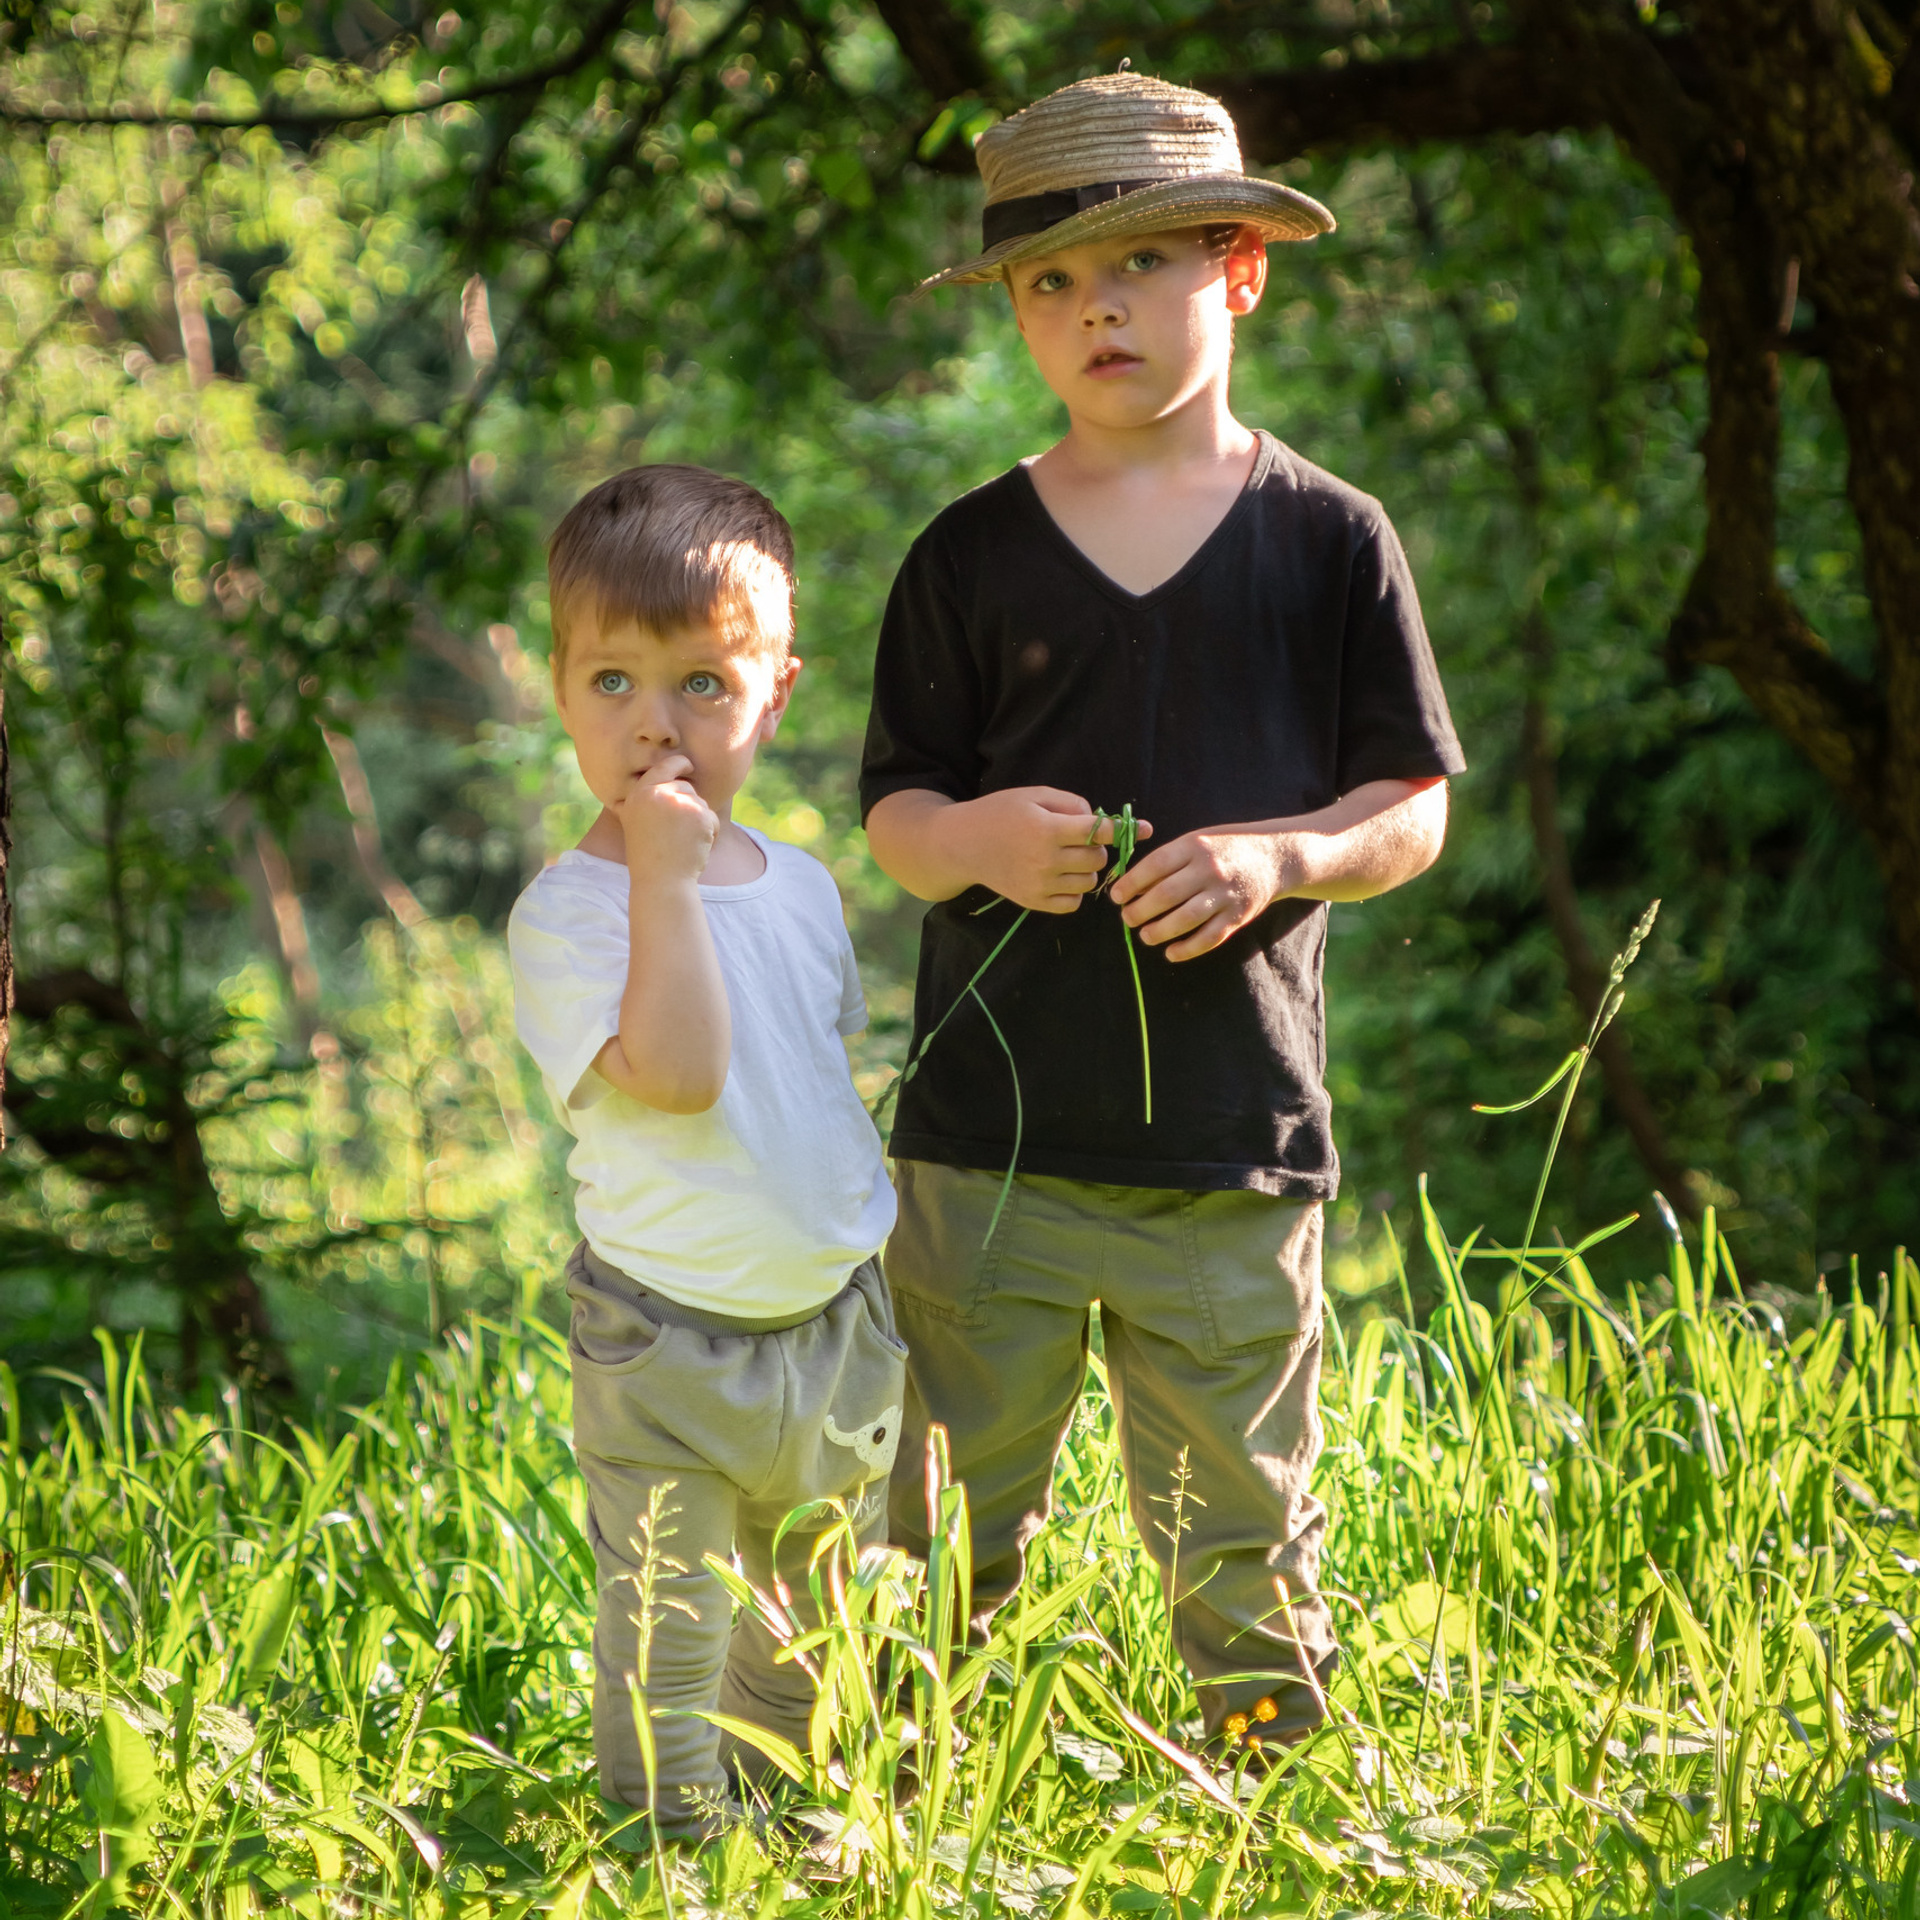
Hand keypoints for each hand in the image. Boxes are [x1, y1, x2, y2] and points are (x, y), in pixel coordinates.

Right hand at [615, 754, 717, 885]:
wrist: (661, 881)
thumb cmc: (648, 857)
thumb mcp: (634, 825)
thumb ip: (640, 805)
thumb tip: (637, 793)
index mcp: (639, 794)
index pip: (663, 767)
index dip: (679, 763)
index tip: (688, 764)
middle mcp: (658, 793)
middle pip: (686, 787)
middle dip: (690, 807)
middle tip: (679, 834)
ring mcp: (680, 802)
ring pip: (701, 804)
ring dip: (700, 822)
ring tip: (684, 843)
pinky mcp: (700, 814)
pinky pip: (712, 818)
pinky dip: (710, 834)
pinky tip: (695, 848)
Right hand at [951, 786, 1152, 913]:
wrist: (962, 844)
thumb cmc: (999, 813)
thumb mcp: (1034, 795)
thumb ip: (1071, 803)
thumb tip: (1103, 820)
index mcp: (1047, 829)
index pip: (1100, 832)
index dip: (1114, 829)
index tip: (1114, 828)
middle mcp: (1045, 860)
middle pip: (1098, 859)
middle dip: (1097, 848)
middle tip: (1081, 841)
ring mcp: (1039, 884)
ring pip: (1089, 882)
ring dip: (1086, 870)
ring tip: (1069, 858)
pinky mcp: (1033, 902)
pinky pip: (1073, 903)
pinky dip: (1074, 891)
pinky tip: (1062, 877)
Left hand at [1110, 828, 1291, 959]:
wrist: (1275, 856)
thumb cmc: (1226, 848)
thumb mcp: (1197, 841)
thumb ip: (1169, 860)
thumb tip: (1133, 886)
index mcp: (1195, 846)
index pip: (1154, 866)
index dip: (1131, 884)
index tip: (1116, 896)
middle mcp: (1209, 870)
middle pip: (1165, 895)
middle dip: (1140, 911)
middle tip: (1128, 919)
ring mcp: (1225, 894)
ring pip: (1185, 919)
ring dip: (1159, 931)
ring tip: (1146, 936)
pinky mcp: (1238, 916)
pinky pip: (1208, 938)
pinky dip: (1187, 949)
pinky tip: (1171, 953)